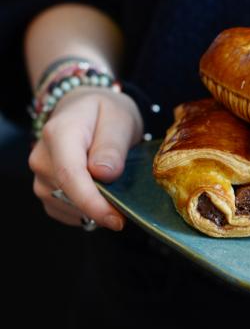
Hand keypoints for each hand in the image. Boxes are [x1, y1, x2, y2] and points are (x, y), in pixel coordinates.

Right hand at [29, 87, 142, 229]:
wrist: (85, 109)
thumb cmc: (105, 112)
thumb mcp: (119, 119)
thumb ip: (112, 145)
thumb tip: (105, 174)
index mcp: (60, 134)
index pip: (70, 175)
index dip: (92, 202)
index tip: (116, 219)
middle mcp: (42, 157)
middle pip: (69, 195)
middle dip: (102, 206)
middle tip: (130, 195)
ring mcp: (40, 176)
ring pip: (69, 207)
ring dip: (96, 207)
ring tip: (116, 184)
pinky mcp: (46, 191)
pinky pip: (68, 212)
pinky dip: (88, 210)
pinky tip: (103, 194)